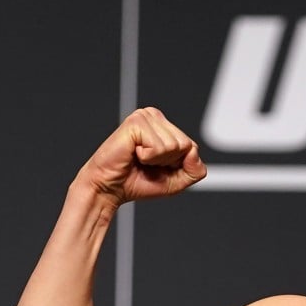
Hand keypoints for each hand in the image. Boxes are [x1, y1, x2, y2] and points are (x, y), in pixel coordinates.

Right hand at [76, 107, 206, 206]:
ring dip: (157, 160)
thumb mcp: (177, 181)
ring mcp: (145, 116)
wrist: (109, 188)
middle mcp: (155, 116)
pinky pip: (159, 147)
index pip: (192, 147)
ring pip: (175, 146)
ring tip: (140, 158)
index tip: (157, 166)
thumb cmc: (138, 182)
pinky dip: (148, 158)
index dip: (178, 165)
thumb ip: (195, 170)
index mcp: (165, 126)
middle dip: (169, 162)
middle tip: (147, 163)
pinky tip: (134, 153)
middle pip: (186, 145)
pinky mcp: (136, 122)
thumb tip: (193, 151)